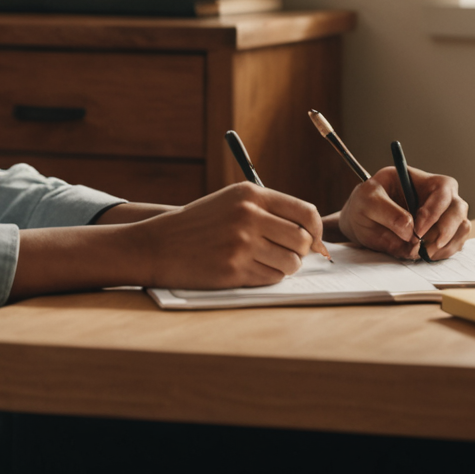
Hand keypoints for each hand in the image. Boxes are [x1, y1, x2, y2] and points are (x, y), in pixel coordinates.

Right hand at [122, 182, 327, 288]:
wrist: (158, 245)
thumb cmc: (200, 224)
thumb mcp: (232, 201)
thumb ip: (269, 210)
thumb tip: (312, 233)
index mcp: (250, 194)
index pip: (306, 212)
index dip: (316, 230)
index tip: (314, 241)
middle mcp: (248, 216)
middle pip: (303, 240)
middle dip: (302, 251)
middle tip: (288, 254)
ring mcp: (241, 244)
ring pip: (291, 263)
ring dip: (286, 267)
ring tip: (268, 262)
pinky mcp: (233, 270)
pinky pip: (271, 278)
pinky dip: (268, 277)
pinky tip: (251, 269)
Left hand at [338, 166, 469, 259]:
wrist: (362, 221)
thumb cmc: (365, 203)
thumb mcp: (367, 201)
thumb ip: (388, 213)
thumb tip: (410, 231)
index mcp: (420, 180)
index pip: (442, 188)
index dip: (435, 210)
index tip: (418, 231)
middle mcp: (437, 196)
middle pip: (459, 208)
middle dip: (446, 230)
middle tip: (426, 247)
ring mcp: (442, 216)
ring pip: (462, 227)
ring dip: (446, 244)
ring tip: (423, 253)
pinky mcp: (442, 234)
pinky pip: (455, 243)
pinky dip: (444, 253)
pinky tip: (426, 255)